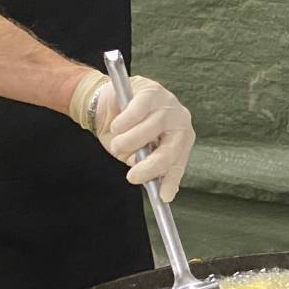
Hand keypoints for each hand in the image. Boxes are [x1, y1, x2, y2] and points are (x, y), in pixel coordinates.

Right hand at [96, 76, 195, 202]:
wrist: (109, 103)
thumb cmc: (126, 132)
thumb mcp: (136, 153)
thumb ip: (144, 163)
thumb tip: (150, 179)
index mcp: (180, 140)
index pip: (178, 163)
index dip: (170, 181)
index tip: (163, 197)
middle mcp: (180, 122)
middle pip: (169, 150)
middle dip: (150, 167)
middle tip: (133, 177)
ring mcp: (168, 106)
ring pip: (148, 131)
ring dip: (127, 143)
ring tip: (117, 144)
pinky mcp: (151, 91)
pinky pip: (137, 112)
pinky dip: (123, 123)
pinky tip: (116, 126)